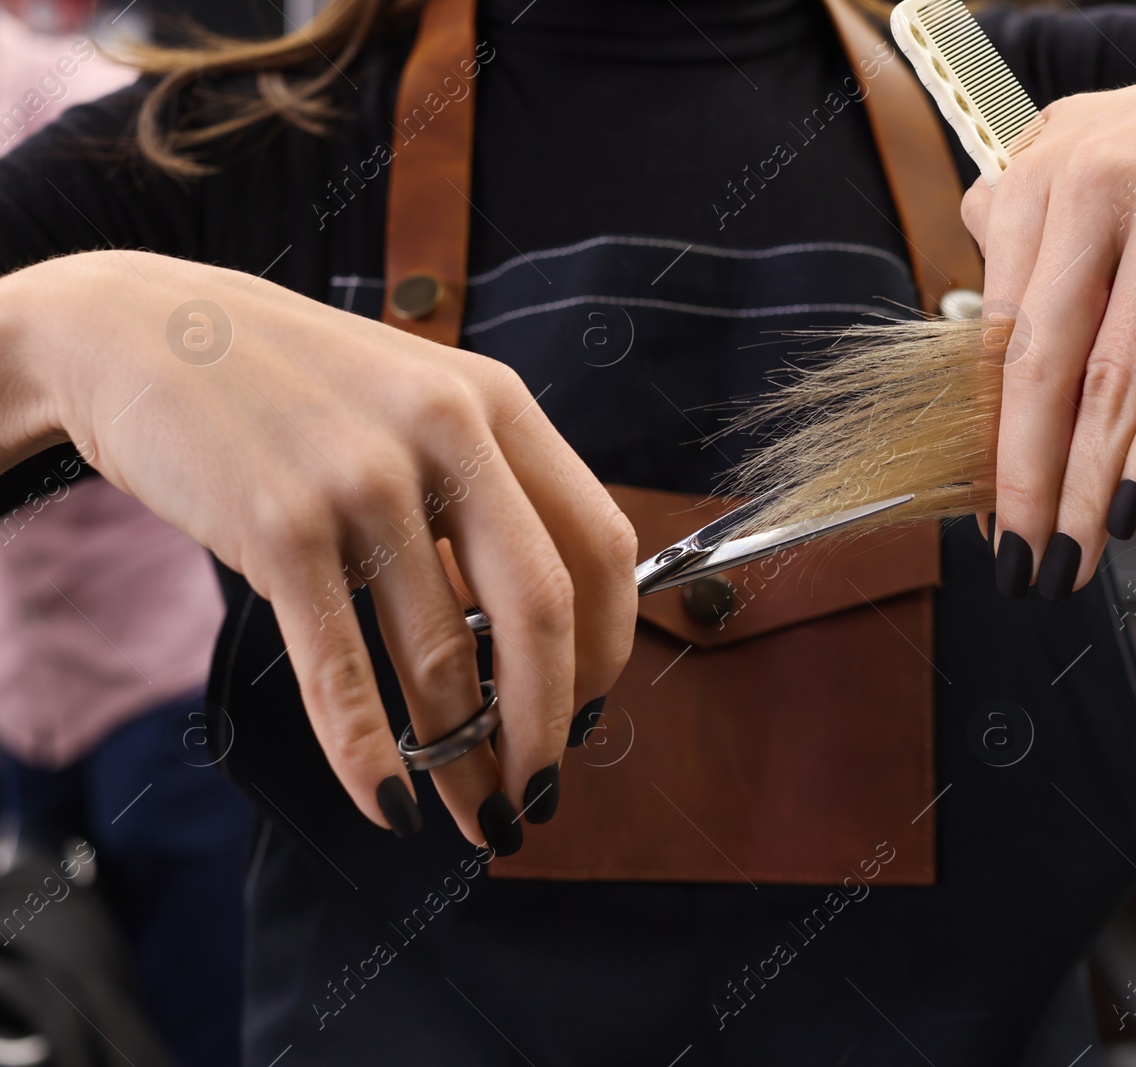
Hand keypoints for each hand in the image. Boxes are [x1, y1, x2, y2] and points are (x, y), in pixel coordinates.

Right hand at [1, 250, 636, 851]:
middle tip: (541, 790)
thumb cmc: (297, 387)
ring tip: (473, 813)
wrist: (141, 331)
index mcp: (497, 404)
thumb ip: (488, 490)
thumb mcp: (418, 400)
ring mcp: (361, 480)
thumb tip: (546, 638)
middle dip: (549, 724)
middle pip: (541, 614)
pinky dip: (369, 756)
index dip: (609, 645)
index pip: (602, 545)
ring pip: (441, 658)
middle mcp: (445, 434)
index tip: (591, 704)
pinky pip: (343, 672)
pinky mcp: (277, 528)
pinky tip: (388, 803)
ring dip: (463, 758)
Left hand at [961, 15, 1135, 596]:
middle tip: (1015, 566)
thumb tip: (978, 318)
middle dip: (1020, 484)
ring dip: (1081, 488)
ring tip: (1069, 561)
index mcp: (1036, 182)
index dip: (987, 439)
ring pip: (1110, 381)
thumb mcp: (1091, 153)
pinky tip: (1132, 510)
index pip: (995, 339)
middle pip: (1037, 368)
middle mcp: (1089, 193)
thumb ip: (1025, 227)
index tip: (986, 515)